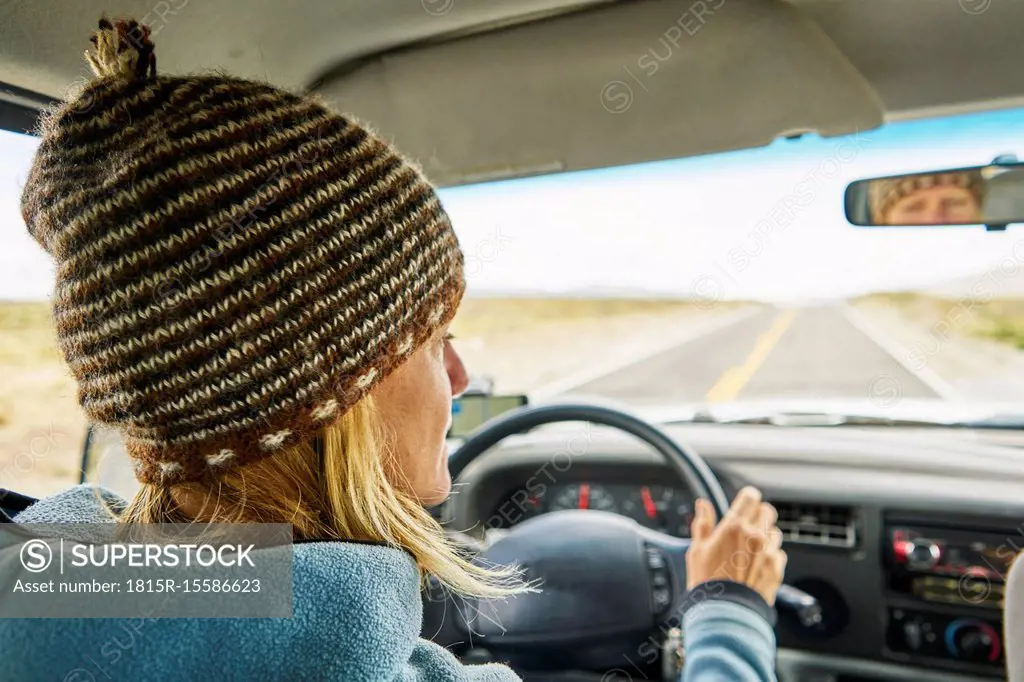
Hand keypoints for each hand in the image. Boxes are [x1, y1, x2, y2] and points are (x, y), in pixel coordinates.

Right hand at [685, 486, 786, 604]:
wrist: (724, 612)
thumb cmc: (707, 582)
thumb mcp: (697, 550)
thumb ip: (703, 523)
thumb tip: (703, 504)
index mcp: (734, 527)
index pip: (751, 496)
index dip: (747, 498)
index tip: (743, 504)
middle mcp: (755, 536)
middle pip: (767, 511)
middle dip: (758, 514)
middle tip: (747, 525)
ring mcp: (768, 552)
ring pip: (775, 531)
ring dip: (765, 535)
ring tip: (750, 548)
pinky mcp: (777, 568)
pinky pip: (779, 552)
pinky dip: (770, 554)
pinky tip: (756, 564)